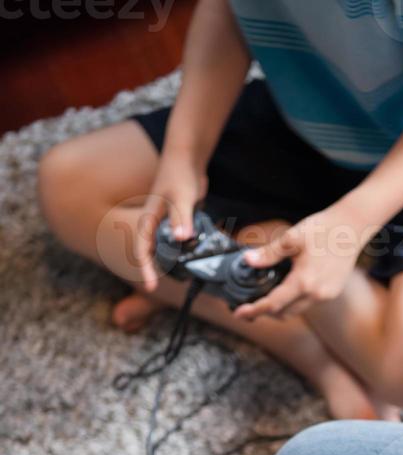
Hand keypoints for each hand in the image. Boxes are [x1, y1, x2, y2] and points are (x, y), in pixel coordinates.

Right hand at [136, 149, 207, 290]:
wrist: (188, 158)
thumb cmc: (179, 175)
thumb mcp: (181, 197)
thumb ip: (181, 218)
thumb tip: (181, 239)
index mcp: (149, 220)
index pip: (142, 250)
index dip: (145, 269)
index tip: (151, 287)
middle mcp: (156, 224)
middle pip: (154, 253)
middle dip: (161, 270)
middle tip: (178, 283)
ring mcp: (168, 224)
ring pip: (168, 249)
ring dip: (175, 262)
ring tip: (190, 276)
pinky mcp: (181, 222)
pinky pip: (181, 242)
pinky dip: (186, 251)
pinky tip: (199, 258)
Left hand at [233, 202, 366, 319]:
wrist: (352, 227)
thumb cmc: (323, 229)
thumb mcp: (292, 238)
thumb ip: (269, 253)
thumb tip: (248, 260)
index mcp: (304, 281)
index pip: (273, 304)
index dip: (254, 310)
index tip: (239, 313)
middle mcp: (317, 294)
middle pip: (284, 313)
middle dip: (265, 311)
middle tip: (250, 305)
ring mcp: (326, 295)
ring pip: (296, 311)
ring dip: (281, 307)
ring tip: (267, 296)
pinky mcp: (332, 293)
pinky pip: (308, 304)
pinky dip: (295, 301)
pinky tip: (289, 287)